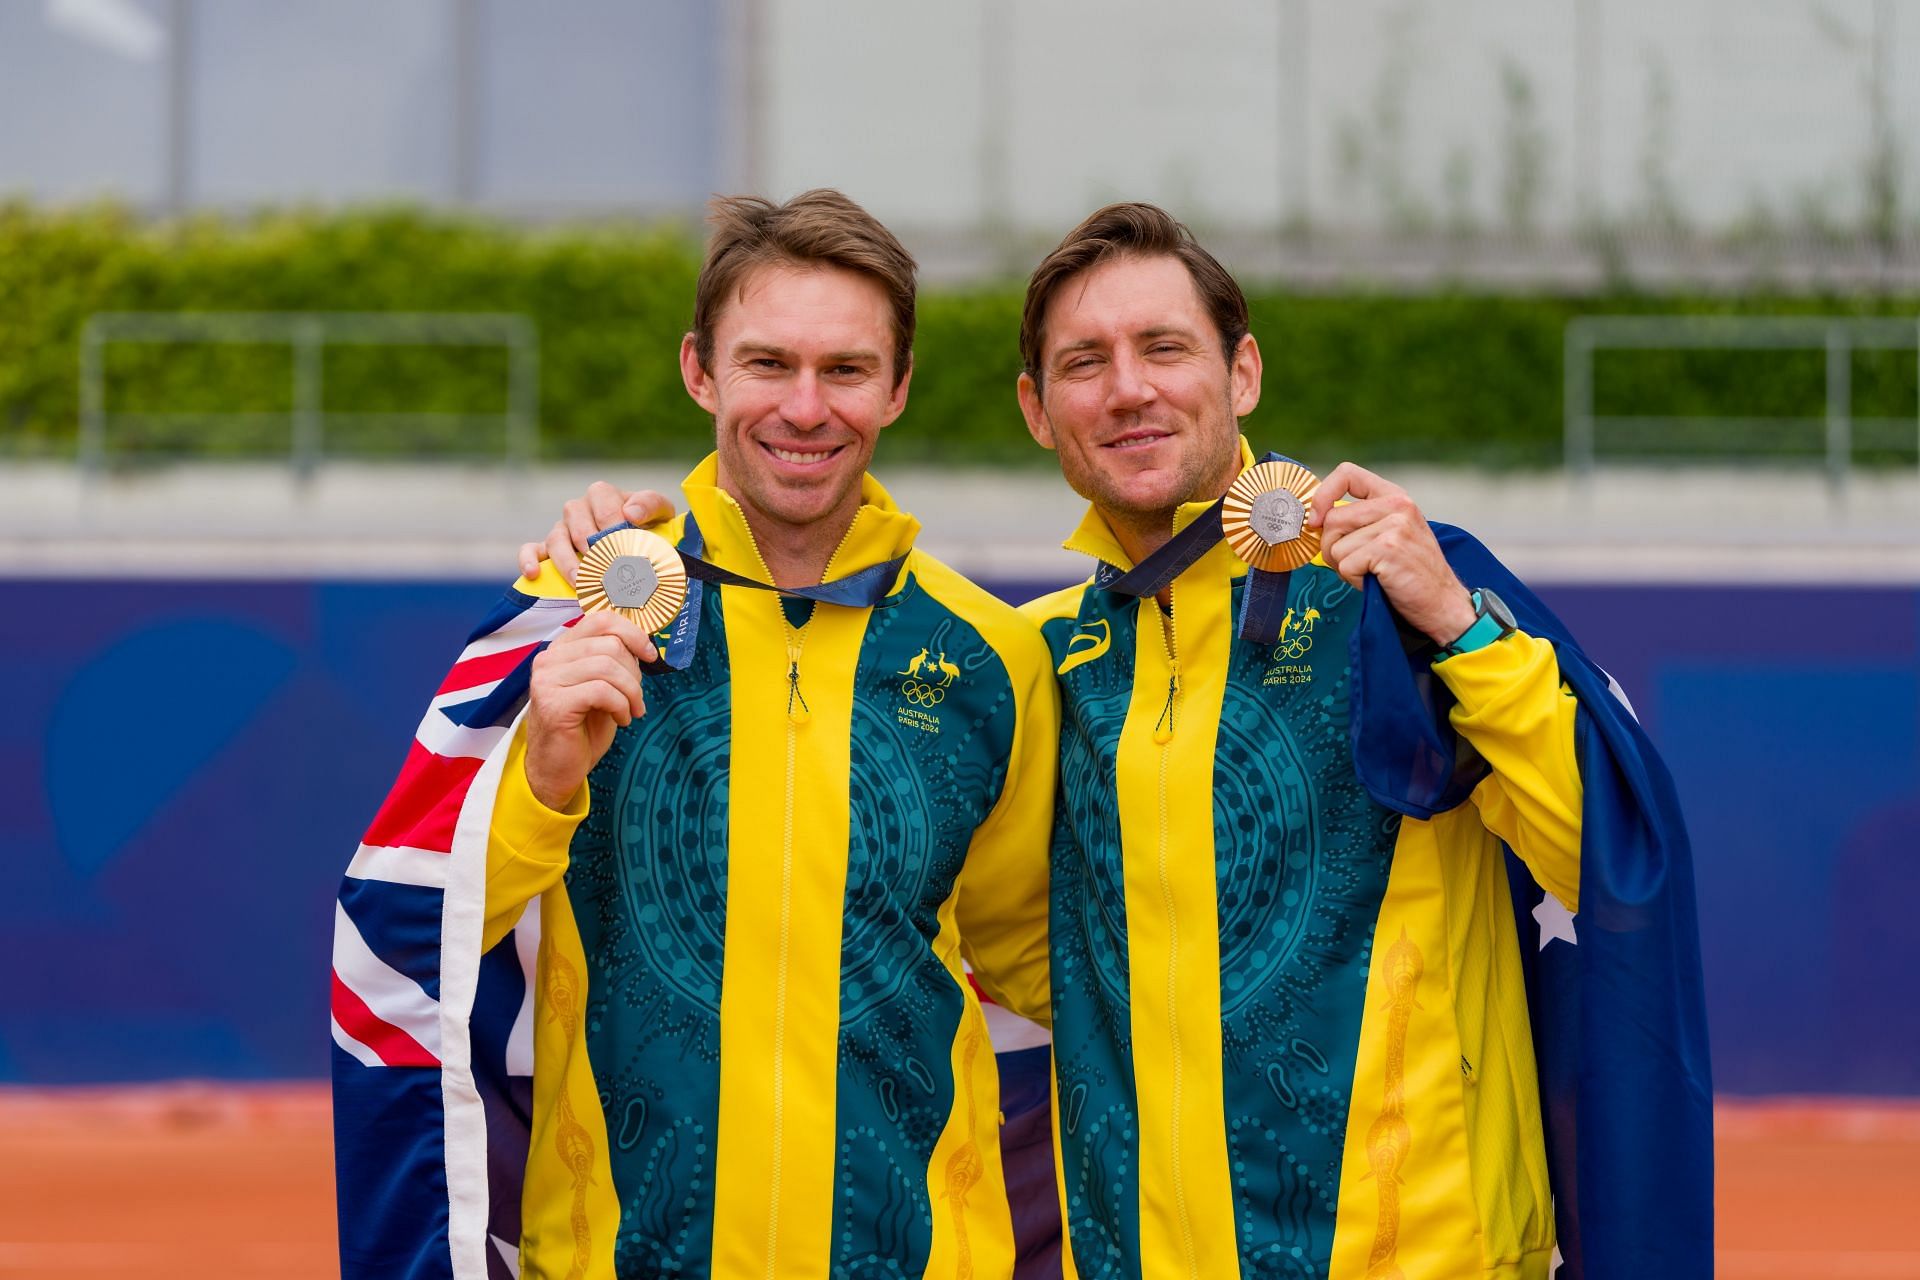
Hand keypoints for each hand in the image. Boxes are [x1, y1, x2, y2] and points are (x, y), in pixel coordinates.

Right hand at [517, 483, 677, 584]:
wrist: (641, 550)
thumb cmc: (650, 530)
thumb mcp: (659, 513)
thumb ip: (650, 504)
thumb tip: (630, 513)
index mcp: (604, 496)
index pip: (602, 500)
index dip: (612, 520)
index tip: (622, 540)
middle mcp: (579, 510)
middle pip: (576, 519)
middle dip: (590, 545)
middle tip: (604, 568)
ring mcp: (562, 530)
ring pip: (556, 538)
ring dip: (567, 561)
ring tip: (580, 582)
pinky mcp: (547, 550)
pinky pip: (531, 550)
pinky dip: (528, 560)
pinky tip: (534, 574)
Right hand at [523, 611, 658, 808]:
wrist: (557, 768)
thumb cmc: (583, 727)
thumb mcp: (603, 686)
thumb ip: (614, 661)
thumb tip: (643, 645)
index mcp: (562, 648)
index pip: (601, 619)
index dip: (633, 633)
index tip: (650, 656)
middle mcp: (549, 658)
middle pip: (610, 644)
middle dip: (634, 673)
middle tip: (636, 698)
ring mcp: (547, 679)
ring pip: (608, 666)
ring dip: (631, 692)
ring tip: (632, 711)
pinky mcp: (553, 703)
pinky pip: (602, 691)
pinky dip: (621, 706)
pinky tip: (621, 720)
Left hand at [1308, 462, 1476, 646]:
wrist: (1442, 602)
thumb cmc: (1409, 572)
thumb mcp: (1389, 533)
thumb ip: (1359, 520)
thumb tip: (1314, 521)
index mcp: (1394, 496)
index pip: (1347, 473)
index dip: (1322, 495)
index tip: (1316, 519)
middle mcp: (1397, 505)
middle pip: (1332, 519)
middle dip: (1332, 548)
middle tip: (1357, 564)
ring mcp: (1394, 525)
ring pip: (1335, 546)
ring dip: (1345, 568)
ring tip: (1373, 572)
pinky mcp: (1388, 548)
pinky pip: (1345, 565)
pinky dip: (1354, 580)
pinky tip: (1377, 580)